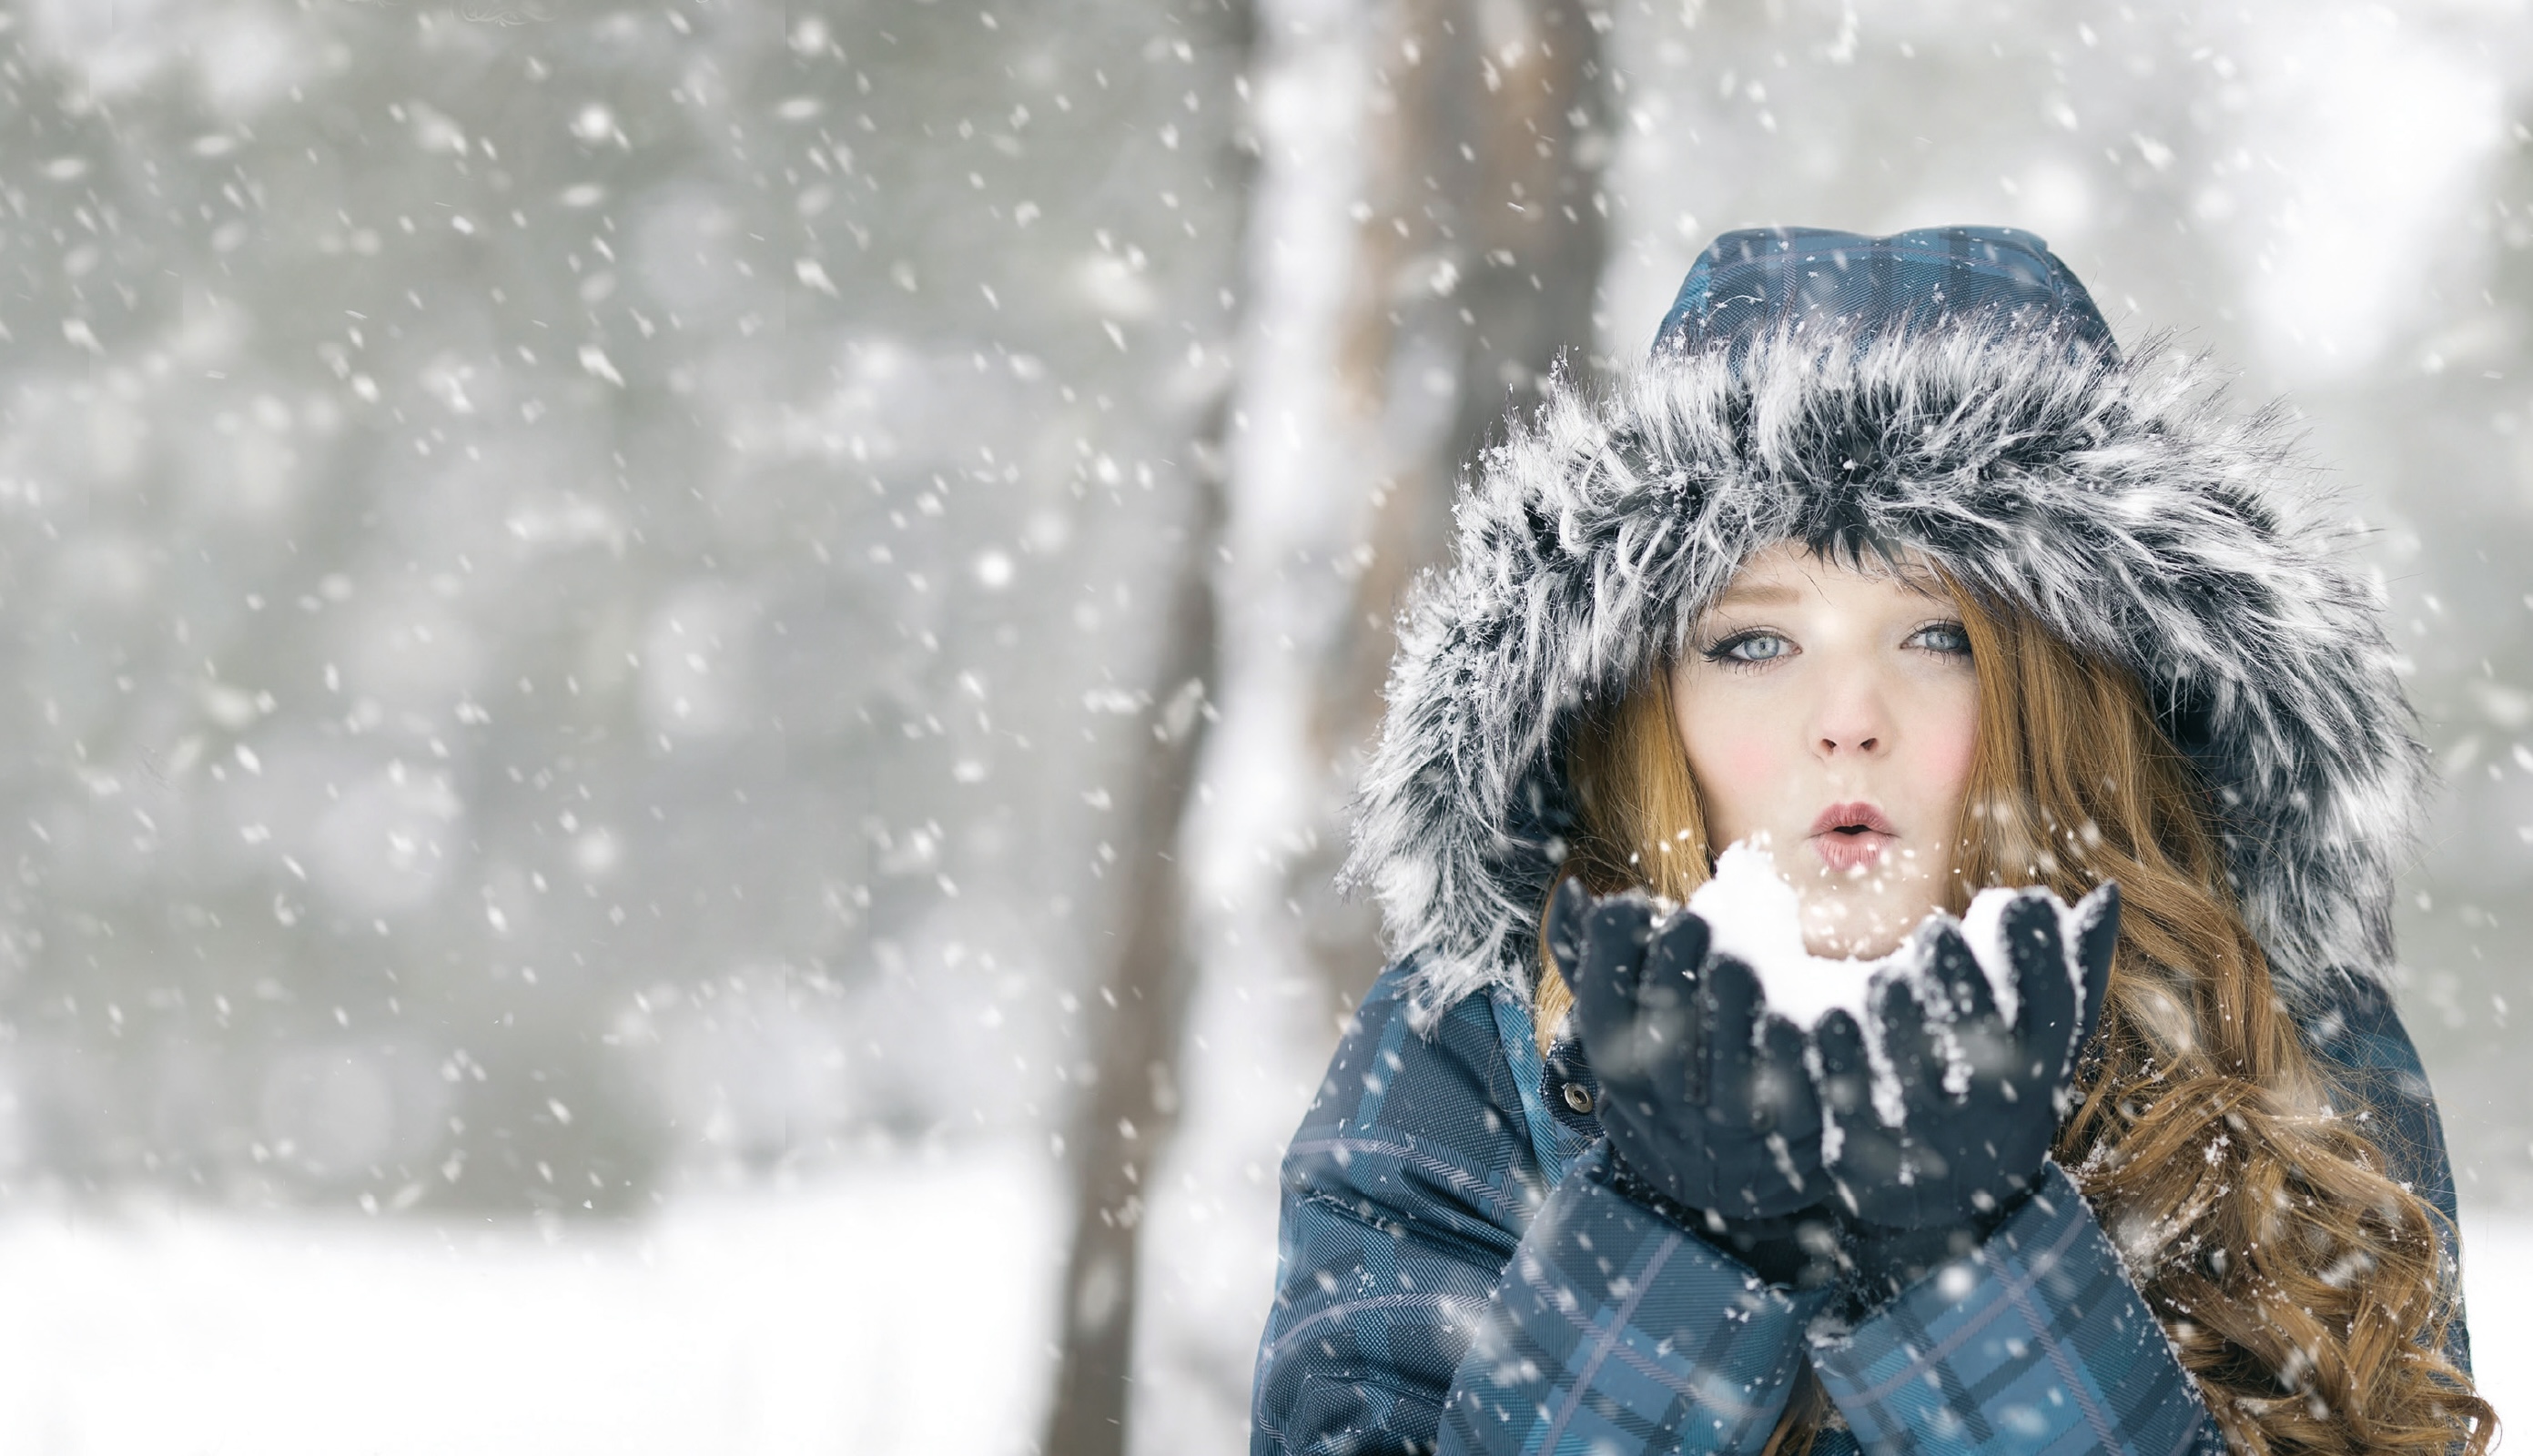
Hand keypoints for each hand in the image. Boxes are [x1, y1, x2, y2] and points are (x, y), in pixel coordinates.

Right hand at [1549, 878, 1825, 1222]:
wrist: (1724, 1174)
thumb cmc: (1666, 1073)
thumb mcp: (1623, 1028)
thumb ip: (1596, 961)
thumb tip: (1574, 890)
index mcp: (1622, 1070)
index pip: (1601, 1010)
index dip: (1612, 952)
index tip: (1631, 905)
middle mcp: (1670, 1105)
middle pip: (1664, 1033)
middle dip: (1675, 968)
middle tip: (1695, 923)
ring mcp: (1733, 1124)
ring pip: (1728, 1065)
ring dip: (1730, 1002)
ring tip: (1736, 960)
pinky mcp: (1798, 1128)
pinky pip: (1798, 1090)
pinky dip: (1793, 1046)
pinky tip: (1793, 1009)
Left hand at [1811, 885, 2116, 1232]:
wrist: (1953, 1209)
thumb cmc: (2004, 1090)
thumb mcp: (2047, 1041)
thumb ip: (2075, 968)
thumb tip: (2108, 891)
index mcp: (2039, 1067)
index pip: (2054, 1008)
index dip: (2040, 955)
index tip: (2022, 902)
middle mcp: (1991, 1100)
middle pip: (1980, 1037)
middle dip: (1959, 981)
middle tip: (1936, 933)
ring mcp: (1929, 1129)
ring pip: (1916, 1071)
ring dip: (1902, 1020)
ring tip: (1888, 978)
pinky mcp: (1867, 1145)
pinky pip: (1853, 1100)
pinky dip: (1845, 1060)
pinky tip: (1834, 1020)